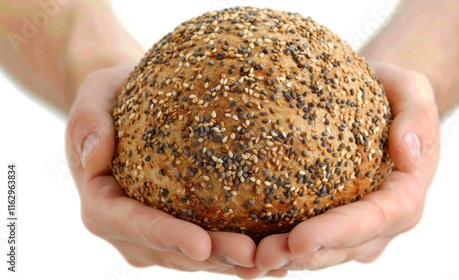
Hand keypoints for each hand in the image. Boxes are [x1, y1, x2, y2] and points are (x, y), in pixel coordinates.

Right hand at [65, 65, 283, 278]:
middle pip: (170, 251)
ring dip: (228, 262)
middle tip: (251, 255)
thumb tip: (95, 159)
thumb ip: (88, 122)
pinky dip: (235, 250)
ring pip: (192, 257)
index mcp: (102, 204)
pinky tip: (271, 253)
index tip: (201, 244)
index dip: (166, 237)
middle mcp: (127, 230)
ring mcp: (153, 235)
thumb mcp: (92, 95)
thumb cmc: (109, 96)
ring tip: (270, 261)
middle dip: (210, 258)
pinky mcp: (177, 228)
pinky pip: (206, 244)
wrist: (123, 107)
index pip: (132, 225)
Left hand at [254, 62, 440, 270]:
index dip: (338, 233)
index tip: (300, 239)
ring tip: (250, 259)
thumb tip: (407, 153)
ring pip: (326, 252)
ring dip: (289, 259)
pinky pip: (311, 238)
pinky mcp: (336, 219)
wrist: (381, 101)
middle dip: (306, 257)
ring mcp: (360, 225)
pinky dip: (282, 244)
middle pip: (345, 247)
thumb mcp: (412, 89)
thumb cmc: (394, 92)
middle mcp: (383, 220)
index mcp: (405, 195)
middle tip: (264, 256)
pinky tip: (249, 246)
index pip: (375, 220)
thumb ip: (417, 116)